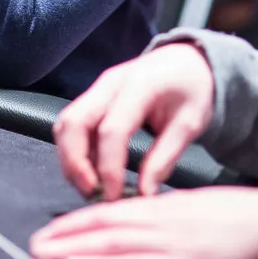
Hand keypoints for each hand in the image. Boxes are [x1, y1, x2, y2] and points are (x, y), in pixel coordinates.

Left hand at [30, 185, 257, 258]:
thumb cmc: (243, 218)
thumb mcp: (197, 209)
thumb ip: (169, 215)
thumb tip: (147, 222)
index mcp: (162, 207)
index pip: (110, 213)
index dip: (78, 222)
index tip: (54, 229)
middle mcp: (158, 220)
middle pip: (101, 227)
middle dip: (65, 236)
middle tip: (34, 244)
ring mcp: (168, 243)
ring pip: (109, 244)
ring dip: (72, 251)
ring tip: (44, 257)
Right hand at [53, 43, 214, 199]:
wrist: (185, 61)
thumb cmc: (191, 90)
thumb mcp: (190, 124)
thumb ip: (165, 157)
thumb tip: (144, 194)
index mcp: (139, 86)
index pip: (111, 130)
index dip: (109, 167)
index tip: (115, 197)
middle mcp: (109, 83)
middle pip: (74, 122)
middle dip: (75, 163)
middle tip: (92, 194)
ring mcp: (96, 88)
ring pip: (65, 123)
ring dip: (70, 158)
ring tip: (90, 188)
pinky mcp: (92, 97)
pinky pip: (72, 124)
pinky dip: (74, 150)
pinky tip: (92, 172)